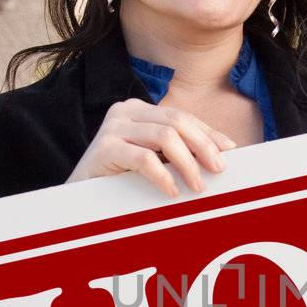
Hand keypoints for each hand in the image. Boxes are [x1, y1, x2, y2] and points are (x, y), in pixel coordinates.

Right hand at [67, 99, 236, 196]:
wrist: (77, 195)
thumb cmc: (118, 178)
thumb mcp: (151, 159)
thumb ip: (174, 152)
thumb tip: (218, 155)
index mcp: (138, 111)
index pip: (181, 116)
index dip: (207, 132)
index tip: (229, 150)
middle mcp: (125, 111)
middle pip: (176, 121)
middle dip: (202, 145)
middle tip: (218, 169)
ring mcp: (113, 127)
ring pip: (164, 136)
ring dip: (187, 163)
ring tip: (197, 185)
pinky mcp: (103, 148)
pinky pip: (143, 159)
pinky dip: (163, 175)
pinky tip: (172, 190)